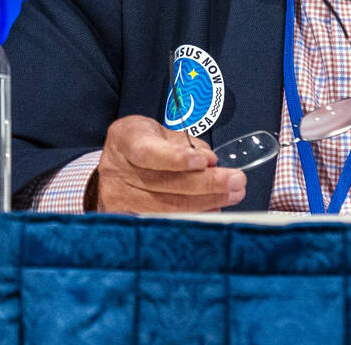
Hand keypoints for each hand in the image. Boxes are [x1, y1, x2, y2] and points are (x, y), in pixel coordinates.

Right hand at [94, 115, 246, 213]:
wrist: (114, 160)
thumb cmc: (142, 140)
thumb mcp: (160, 131)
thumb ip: (185, 145)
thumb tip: (210, 162)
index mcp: (125, 139)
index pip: (150, 153)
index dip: (178, 159)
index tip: (205, 161)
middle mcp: (117, 171)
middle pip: (165, 184)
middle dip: (207, 183)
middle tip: (236, 181)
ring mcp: (118, 198)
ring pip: (168, 206)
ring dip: (207, 201)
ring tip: (232, 194)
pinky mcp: (125, 218)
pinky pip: (164, 219)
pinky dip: (193, 214)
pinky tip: (213, 208)